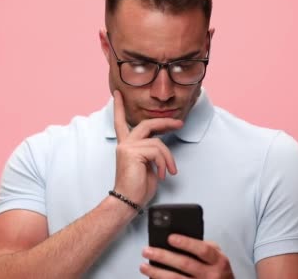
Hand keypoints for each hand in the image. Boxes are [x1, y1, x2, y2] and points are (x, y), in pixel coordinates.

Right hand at [112, 90, 183, 206]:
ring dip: (168, 157)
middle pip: (146, 124)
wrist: (127, 202)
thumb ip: (152, 153)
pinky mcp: (132, 152)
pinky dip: (164, 163)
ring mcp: (127, 147)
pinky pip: (157, 151)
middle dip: (165, 122)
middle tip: (179, 123)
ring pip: (157, 142)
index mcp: (126, 146)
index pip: (121, 122)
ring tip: (170, 171)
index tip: (118, 94)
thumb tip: (162, 147)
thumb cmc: (137, 188)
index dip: (119, 107)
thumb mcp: (148, 166)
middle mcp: (124, 144)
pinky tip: (162, 174)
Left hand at [140, 234, 233, 277]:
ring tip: (143, 266)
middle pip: (185, 264)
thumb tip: (180, 237)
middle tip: (147, 250)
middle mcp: (211, 275)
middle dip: (163, 256)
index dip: (186, 243)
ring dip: (156, 273)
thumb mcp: (218, 256)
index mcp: (218, 261)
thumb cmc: (218, 271)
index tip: (170, 238)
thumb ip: (205, 246)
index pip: (202, 249)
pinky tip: (152, 278)